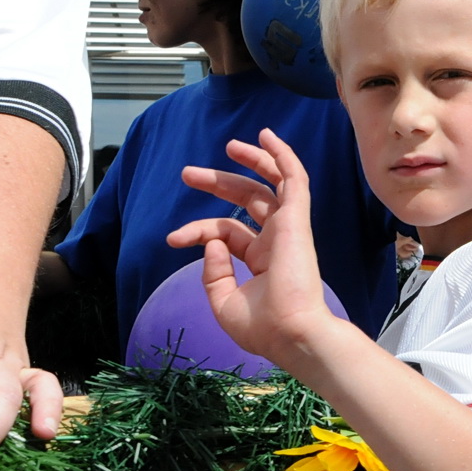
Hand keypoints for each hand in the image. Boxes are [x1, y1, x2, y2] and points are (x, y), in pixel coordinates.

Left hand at [166, 129, 337, 368]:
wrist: (289, 333)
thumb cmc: (262, 327)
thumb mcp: (224, 302)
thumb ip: (214, 273)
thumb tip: (210, 243)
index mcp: (263, 259)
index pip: (228, 233)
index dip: (198, 229)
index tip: (174, 238)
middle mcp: (277, 239)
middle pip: (248, 200)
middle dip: (218, 183)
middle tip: (188, 173)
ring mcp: (288, 228)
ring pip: (272, 184)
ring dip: (252, 161)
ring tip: (229, 146)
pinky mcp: (297, 219)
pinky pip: (294, 179)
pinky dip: (282, 157)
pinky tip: (267, 137)